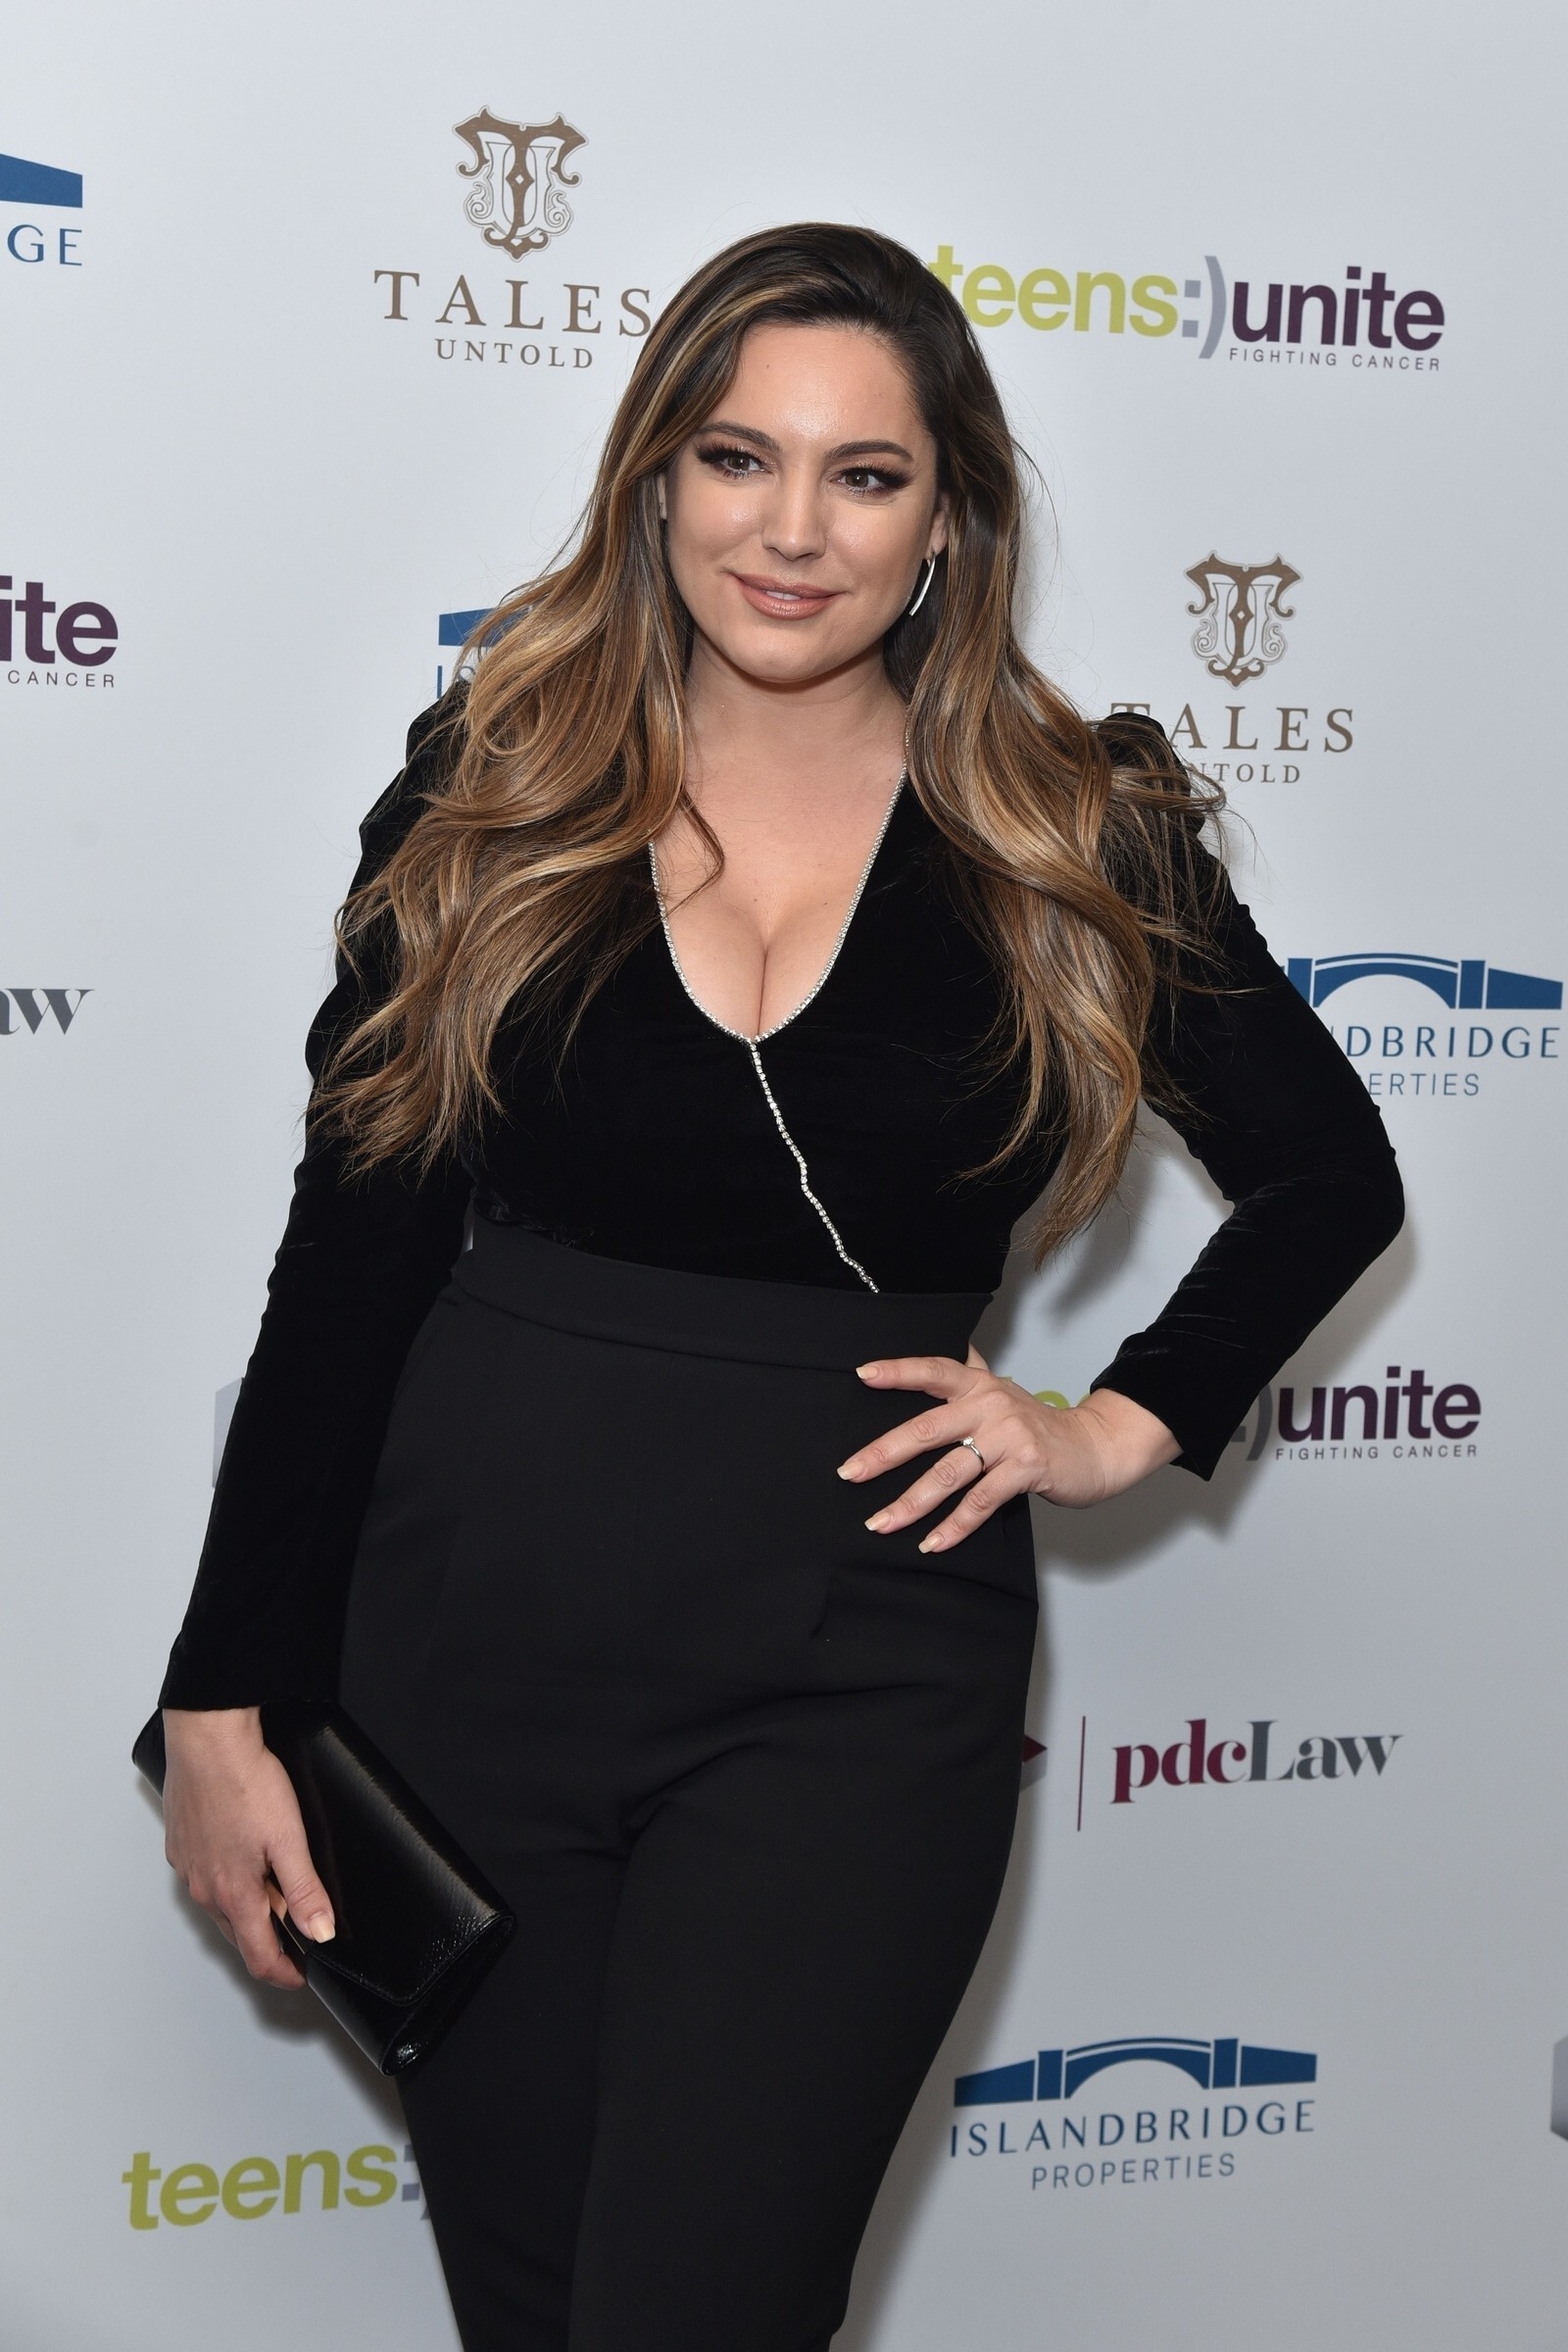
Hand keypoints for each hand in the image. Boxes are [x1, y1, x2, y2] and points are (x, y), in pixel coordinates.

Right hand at [161, 1707, 334, 1989]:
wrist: (207, 1740)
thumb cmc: (246, 1782)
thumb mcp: (289, 1839)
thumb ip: (305, 1890)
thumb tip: (320, 1933)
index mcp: (235, 1893)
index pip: (259, 1956)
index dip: (284, 1974)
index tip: (302, 1976)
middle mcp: (205, 1889)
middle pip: (240, 1934)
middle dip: (269, 1942)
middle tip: (298, 1935)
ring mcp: (188, 1867)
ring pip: (220, 1905)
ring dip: (248, 1909)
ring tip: (275, 1891)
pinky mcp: (180, 1844)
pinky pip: (205, 1877)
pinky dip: (227, 1880)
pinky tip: (243, 1858)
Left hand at [837, 1347, 1178, 1551]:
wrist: (1096, 1446)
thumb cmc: (1040, 1426)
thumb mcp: (1003, 1394)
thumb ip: (969, 1379)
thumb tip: (932, 1362)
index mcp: (979, 1385)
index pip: (933, 1370)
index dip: (897, 1371)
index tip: (861, 1376)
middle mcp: (991, 1405)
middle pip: (927, 1429)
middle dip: (883, 1454)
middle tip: (849, 1473)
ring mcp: (1010, 1436)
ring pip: (948, 1472)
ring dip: (911, 1502)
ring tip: (881, 1523)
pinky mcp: (1026, 1468)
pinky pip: (980, 1502)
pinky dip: (954, 1526)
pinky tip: (932, 1542)